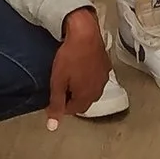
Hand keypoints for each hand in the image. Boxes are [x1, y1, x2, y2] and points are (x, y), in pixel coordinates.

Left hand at [44, 8, 112, 130]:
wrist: (85, 32)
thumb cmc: (69, 57)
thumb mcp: (58, 82)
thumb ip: (56, 104)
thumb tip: (52, 126)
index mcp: (87, 96)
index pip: (74, 110)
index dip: (62, 105)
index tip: (54, 97)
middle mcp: (99, 89)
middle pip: (84, 100)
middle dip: (73, 98)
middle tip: (61, 87)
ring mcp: (104, 76)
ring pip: (92, 88)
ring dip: (82, 87)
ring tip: (71, 77)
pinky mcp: (106, 64)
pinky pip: (97, 77)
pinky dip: (89, 77)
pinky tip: (81, 67)